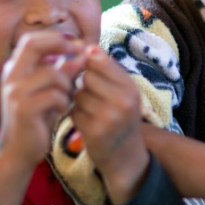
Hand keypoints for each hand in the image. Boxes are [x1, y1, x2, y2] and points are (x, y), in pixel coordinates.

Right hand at [0, 30, 84, 204]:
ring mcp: (15, 91)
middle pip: (33, 45)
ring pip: (53, 73)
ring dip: (68, 85)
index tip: (75, 42)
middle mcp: (10, 76)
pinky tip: (63, 111)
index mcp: (14, 69)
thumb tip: (82, 52)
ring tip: (69, 98)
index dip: (54, 37)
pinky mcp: (23, 108)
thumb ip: (62, 72)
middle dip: (60, 47)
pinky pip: (55, 95)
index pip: (31, 39)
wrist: (19, 151)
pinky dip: (65, 102)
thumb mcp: (50, 91)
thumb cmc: (37, 119)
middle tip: (80, 57)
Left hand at [69, 45, 149, 204]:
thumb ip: (107, 71)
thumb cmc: (121, 118)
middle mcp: (124, 101)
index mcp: (131, 88)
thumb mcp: (124, 93)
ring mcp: (109, 117)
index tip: (89, 71)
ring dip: (77, 100)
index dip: (89, 63)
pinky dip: (75, 114)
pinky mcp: (94, 131)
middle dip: (83, 83)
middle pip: (86, 75)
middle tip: (92, 94)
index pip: (99, 59)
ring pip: (77, 93)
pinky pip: (73, 111)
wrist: (126, 157)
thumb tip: (87, 47)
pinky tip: (86, 122)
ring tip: (91, 109)